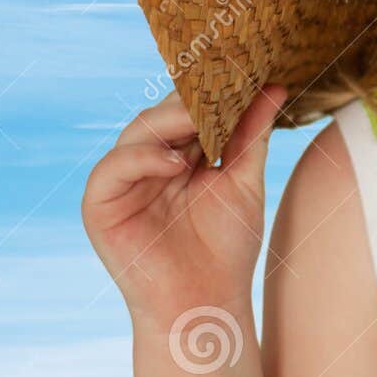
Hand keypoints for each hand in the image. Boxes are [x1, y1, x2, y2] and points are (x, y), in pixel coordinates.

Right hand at [81, 85, 287, 328]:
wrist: (207, 302)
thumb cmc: (226, 247)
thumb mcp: (244, 181)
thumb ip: (253, 135)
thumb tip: (277, 87)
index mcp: (177, 154)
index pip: (186, 111)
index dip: (208, 93)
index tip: (240, 74)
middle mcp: (147, 162)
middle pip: (160, 115)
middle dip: (190, 102)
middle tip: (221, 90)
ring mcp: (122, 182)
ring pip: (136, 133)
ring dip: (169, 123)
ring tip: (202, 122)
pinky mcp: (100, 206)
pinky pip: (112, 168)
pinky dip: (142, 159)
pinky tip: (177, 164)